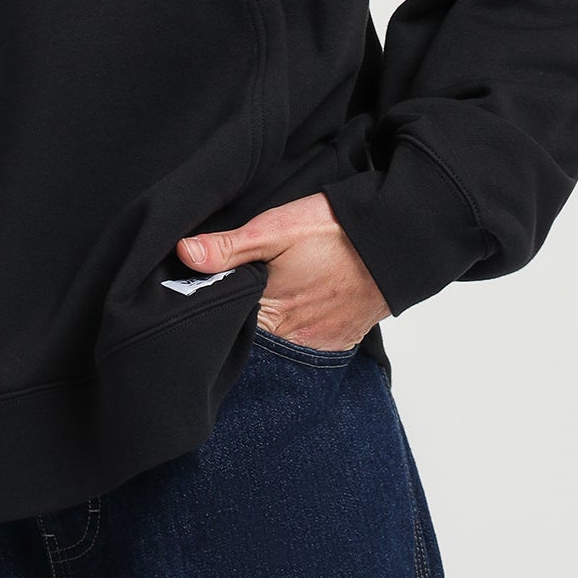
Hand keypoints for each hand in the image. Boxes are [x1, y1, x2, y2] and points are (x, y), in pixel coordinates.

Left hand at [177, 192, 390, 348]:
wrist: (394, 240)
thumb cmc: (333, 232)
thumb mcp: (274, 229)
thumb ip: (228, 247)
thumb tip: (183, 254)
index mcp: (269, 315)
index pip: (226, 330)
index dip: (214, 315)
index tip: (206, 301)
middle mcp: (293, 341)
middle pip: (252, 343)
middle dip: (240, 327)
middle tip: (239, 299)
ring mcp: (318, 346)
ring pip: (279, 348)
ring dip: (269, 332)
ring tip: (268, 303)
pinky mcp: (339, 342)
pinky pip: (307, 349)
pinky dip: (296, 334)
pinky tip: (295, 310)